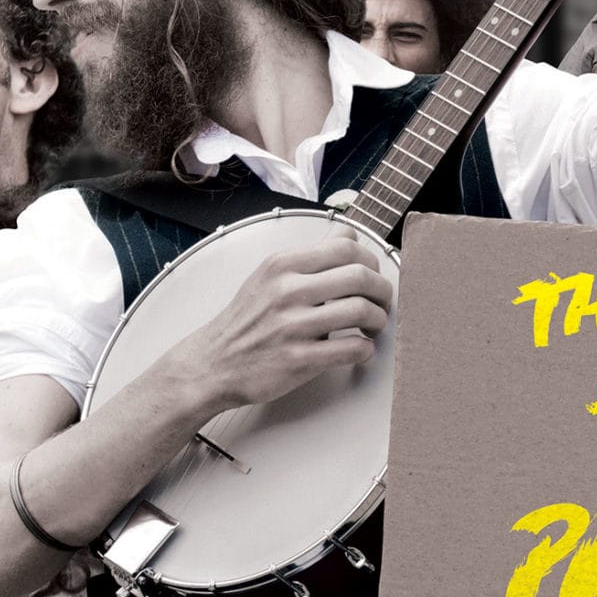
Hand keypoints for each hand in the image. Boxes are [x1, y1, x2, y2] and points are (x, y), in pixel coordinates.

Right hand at [180, 230, 393, 413]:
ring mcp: (292, 326)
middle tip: (382, 303)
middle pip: (360, 277)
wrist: (213, 363)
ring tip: (373, 326)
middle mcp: (287, 291)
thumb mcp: (270, 276)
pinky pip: (352, 349)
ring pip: (361, 311)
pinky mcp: (298, 359)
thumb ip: (310, 257)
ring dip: (378, 320)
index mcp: (282, 265)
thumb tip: (347, 233)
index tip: (373, 276)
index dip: (371, 262)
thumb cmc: (246, 321)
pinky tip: (361, 349)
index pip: (346, 248)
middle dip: (383, 291)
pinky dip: (366, 350)